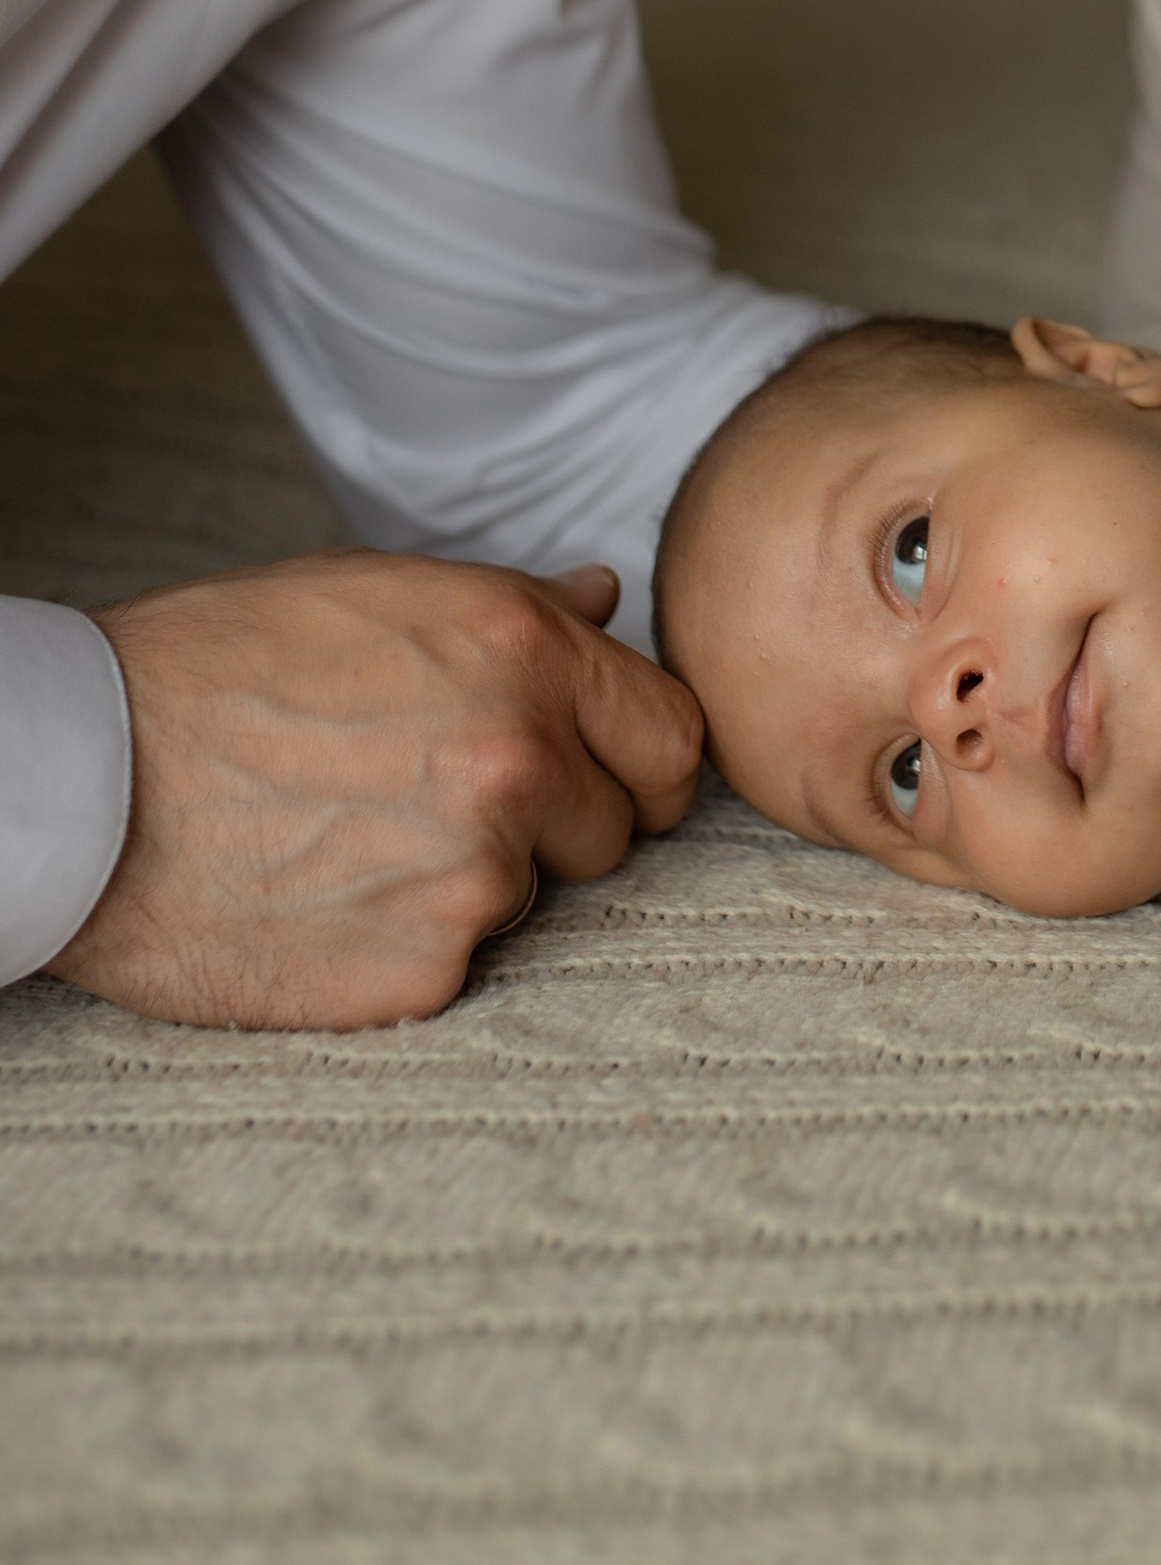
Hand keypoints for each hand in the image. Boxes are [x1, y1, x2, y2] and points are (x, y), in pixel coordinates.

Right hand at [46, 552, 702, 1031]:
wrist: (84, 781)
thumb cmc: (220, 666)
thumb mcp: (376, 593)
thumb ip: (516, 606)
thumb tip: (605, 599)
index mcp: (525, 650)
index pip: (674, 735)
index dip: (643, 760)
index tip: (612, 777)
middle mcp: (519, 757)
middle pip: (618, 829)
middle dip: (558, 822)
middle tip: (446, 803)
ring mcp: (475, 873)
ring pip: (534, 897)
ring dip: (476, 880)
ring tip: (362, 837)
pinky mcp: (419, 971)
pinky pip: (458, 966)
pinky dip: (407, 943)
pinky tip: (327, 898)